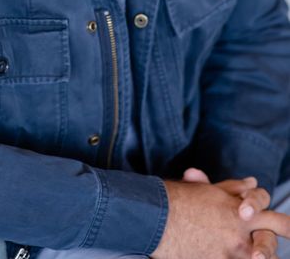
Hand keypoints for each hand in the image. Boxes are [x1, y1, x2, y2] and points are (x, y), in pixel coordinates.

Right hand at [151, 179, 289, 258]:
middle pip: (269, 244)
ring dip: (254, 254)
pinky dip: (227, 258)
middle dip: (268, 250)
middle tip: (264, 254)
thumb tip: (252, 182)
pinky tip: (218, 255)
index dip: (288, 225)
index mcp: (240, 210)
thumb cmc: (181, 199)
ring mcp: (229, 251)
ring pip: (253, 256)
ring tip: (252, 255)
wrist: (156, 215)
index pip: (274, 217)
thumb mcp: (209, 190)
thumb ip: (233, 188)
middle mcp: (239, 231)